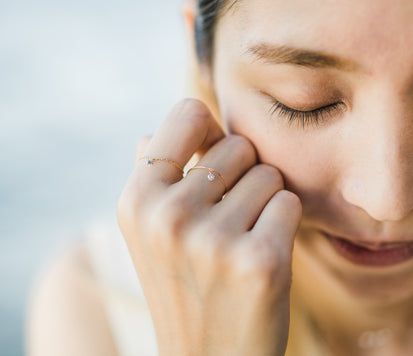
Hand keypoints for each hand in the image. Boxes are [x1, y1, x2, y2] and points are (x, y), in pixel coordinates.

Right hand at [117, 99, 301, 355]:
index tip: (211, 158)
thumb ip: (152, 172)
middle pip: (237, 144)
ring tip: (239, 240)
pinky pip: (289, 204)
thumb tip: (161, 127)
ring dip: (262, 203)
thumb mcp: (147, 230)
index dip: (208, 132)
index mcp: (136, 199)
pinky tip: (259, 255)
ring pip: (268, 174)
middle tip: (225, 218)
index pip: (188, 114)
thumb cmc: (182, 284)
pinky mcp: (259, 262)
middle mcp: (167, 216)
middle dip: (240, 175)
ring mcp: (212, 241)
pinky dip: (282, 225)